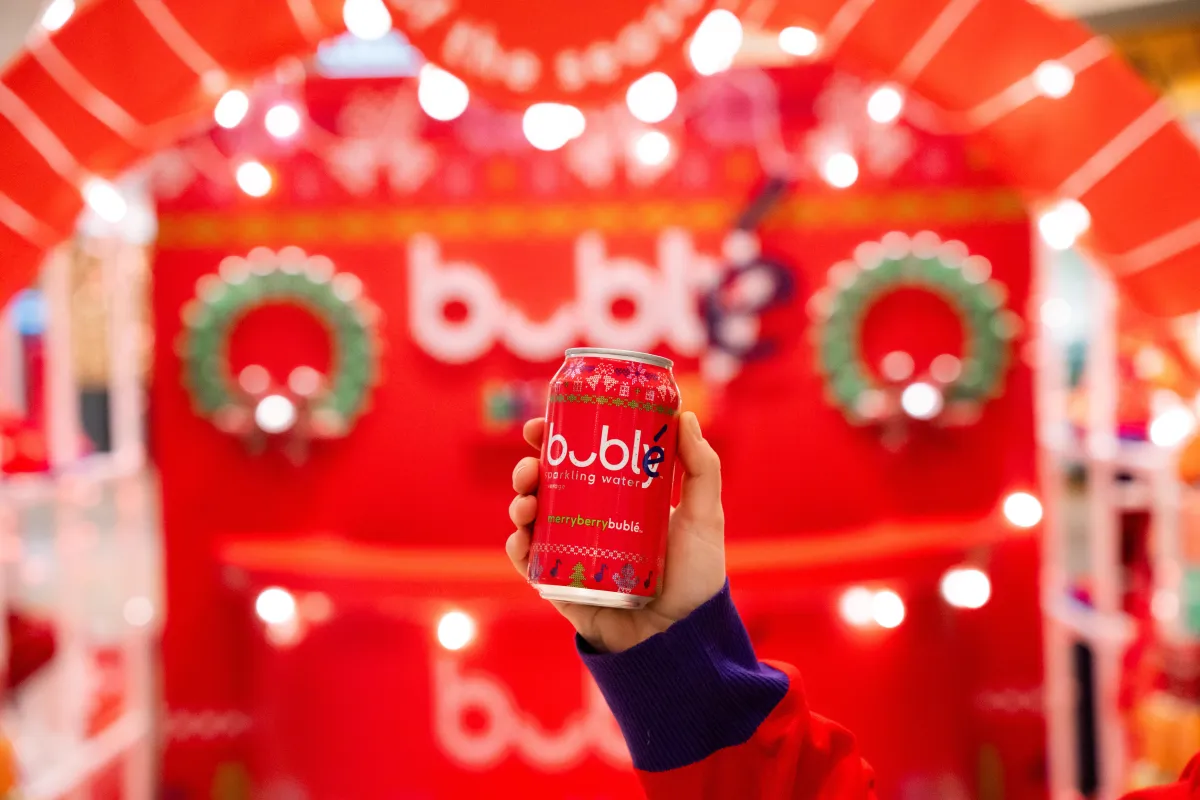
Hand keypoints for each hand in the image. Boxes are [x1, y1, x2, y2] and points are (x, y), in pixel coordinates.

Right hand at [506, 411, 725, 653]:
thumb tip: (684, 416)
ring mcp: (570, 554)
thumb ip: (701, 469)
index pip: (577, 462)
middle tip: (531, 463)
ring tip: (526, 501)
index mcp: (615, 501)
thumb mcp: (703, 517)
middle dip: (528, 469)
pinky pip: (529, 564)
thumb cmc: (697, 579)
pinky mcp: (560, 587)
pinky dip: (517, 548)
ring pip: (531, 521)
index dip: (555, 441)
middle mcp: (587, 524)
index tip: (542, 424)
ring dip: (519, 504)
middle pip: (545, 487)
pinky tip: (521, 537)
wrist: (682, 639)